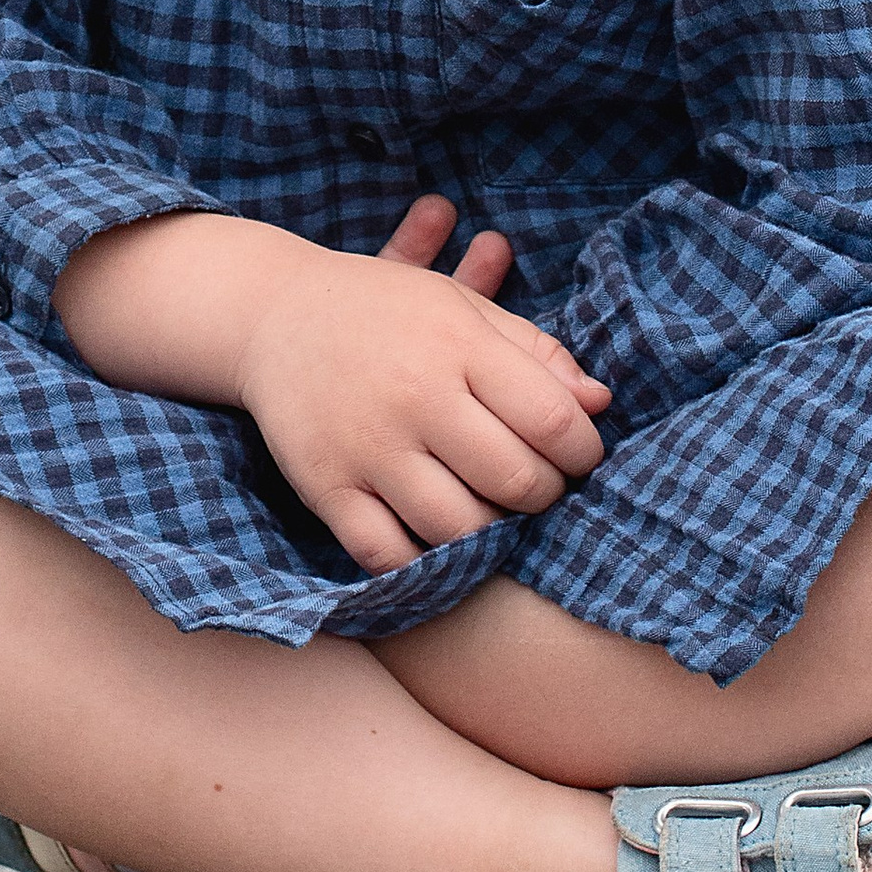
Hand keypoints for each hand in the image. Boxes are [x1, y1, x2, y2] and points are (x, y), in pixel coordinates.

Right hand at [53, 200, 609, 575]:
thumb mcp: (462, 308)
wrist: (272, 314)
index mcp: (457, 344)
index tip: (580, 455)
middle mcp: (415, 396)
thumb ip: (536, 354)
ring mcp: (367, 446)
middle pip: (516, 480)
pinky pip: (389, 554)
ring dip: (493, 533)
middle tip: (538, 486)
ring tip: (493, 511)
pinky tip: (437, 538)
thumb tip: (600, 406)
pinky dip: (423, 563)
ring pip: (459, 528)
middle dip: (545, 494)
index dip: (584, 450)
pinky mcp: (327, 486)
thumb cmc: (387, 312)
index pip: (551, 419)